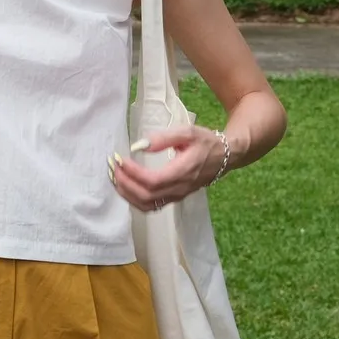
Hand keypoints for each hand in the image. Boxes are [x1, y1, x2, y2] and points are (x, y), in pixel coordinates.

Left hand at [109, 125, 226, 210]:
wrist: (225, 156)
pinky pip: (152, 206)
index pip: (153, 181)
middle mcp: (180, 188)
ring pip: (148, 205)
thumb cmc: (205, 142)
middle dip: (125, 183)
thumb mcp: (187, 132)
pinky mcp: (175, 197)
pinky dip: (135, 200)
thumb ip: (163, 138)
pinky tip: (126, 187)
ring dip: (127, 194)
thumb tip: (139, 146)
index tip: (120, 159)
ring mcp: (178, 195)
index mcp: (183, 171)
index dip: (133, 173)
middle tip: (113, 167)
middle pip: (147, 196)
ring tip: (115, 177)